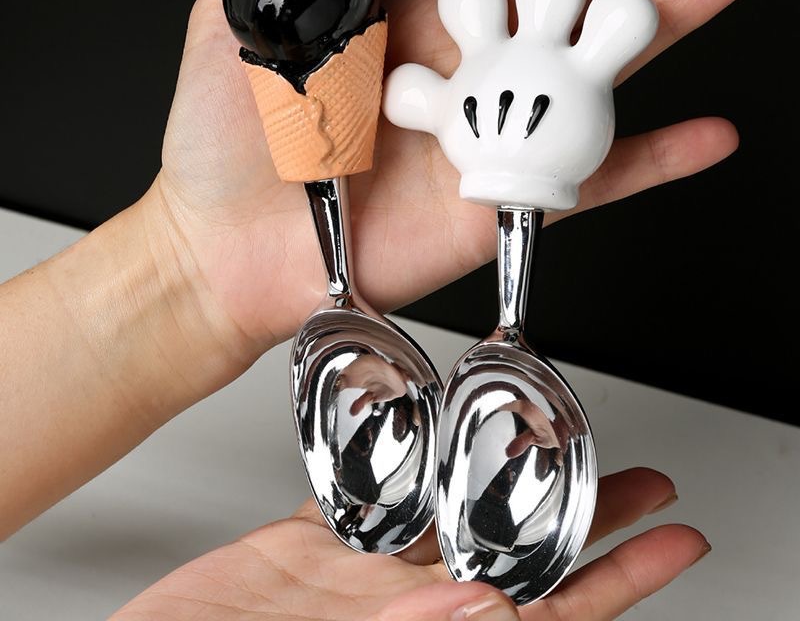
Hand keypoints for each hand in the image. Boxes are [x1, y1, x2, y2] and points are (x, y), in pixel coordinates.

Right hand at [110, 467, 703, 619]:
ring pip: (450, 525)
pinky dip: (405, 474)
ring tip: (552, 455)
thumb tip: (487, 614)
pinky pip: (369, 505)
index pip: (541, 618)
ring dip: (505, 490)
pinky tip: (429, 451)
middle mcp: (397, 613)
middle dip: (584, 525)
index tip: (670, 543)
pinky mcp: (304, 549)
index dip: (612, 583)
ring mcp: (354, 580)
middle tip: (641, 487)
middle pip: (513, 561)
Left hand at [148, 0, 750, 378]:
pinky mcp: (496, 202)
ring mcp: (488, 139)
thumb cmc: (229, 141)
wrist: (226, 248)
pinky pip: (588, 182)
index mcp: (419, 23)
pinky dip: (650, 162)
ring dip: (663, 31)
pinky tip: (706, 136)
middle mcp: (466, 76)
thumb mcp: (245, 12)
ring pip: (592, 79)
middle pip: (574, 3)